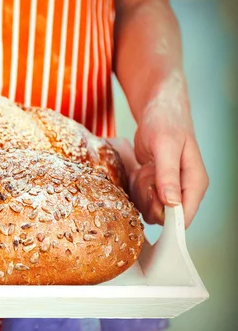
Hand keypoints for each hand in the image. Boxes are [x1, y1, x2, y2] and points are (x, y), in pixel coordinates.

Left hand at [129, 70, 207, 227]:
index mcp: (195, 182)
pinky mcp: (157, 186)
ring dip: (141, 194)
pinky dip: (136, 188)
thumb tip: (172, 204)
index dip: (166, 220)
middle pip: (165, 217)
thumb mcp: (164, 145)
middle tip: (144, 178)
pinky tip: (139, 172)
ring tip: (143, 171)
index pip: (185, 217)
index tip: (148, 205)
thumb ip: (167, 175)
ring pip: (152, 209)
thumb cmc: (165, 123)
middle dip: (149, 202)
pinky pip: (143, 198)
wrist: (158, 110)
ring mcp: (170, 189)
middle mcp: (185, 190)